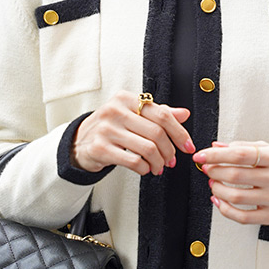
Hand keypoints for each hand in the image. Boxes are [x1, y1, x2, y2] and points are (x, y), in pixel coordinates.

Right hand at [71, 90, 193, 175]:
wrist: (80, 142)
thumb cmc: (112, 127)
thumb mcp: (134, 115)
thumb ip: (159, 114)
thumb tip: (184, 114)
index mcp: (126, 99)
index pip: (162, 114)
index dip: (179, 133)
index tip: (187, 146)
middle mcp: (115, 111)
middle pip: (157, 133)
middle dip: (170, 151)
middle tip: (171, 161)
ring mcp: (106, 129)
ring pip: (147, 148)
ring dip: (159, 162)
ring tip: (158, 167)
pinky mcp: (100, 148)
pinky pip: (133, 161)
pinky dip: (145, 169)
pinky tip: (145, 169)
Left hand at [194, 140, 268, 225]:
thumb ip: (244, 147)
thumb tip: (216, 147)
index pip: (241, 155)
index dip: (216, 155)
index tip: (202, 156)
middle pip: (236, 176)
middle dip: (214, 171)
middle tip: (208, 169)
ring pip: (237, 197)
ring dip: (218, 189)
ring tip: (214, 183)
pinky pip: (243, 217)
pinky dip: (225, 210)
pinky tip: (220, 201)